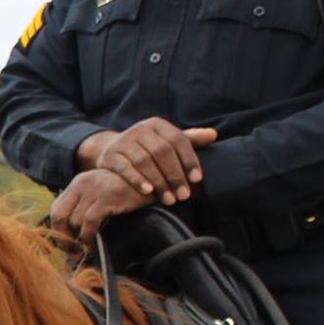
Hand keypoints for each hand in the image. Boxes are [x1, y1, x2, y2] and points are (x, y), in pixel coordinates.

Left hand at [51, 169, 152, 246]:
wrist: (155, 181)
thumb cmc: (129, 193)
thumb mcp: (103, 195)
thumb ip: (87, 208)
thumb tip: (73, 238)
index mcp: (78, 183)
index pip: (56, 208)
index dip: (57, 229)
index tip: (65, 245)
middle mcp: (82, 183)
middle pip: (58, 215)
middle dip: (62, 237)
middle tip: (72, 252)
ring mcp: (94, 189)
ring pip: (74, 221)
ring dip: (78, 240)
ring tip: (85, 251)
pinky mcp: (107, 197)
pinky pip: (89, 222)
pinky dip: (88, 236)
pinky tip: (93, 245)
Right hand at [76, 120, 217, 204]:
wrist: (111, 149)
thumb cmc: (147, 148)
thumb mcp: (166, 141)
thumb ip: (189, 140)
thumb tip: (213, 135)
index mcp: (157, 124)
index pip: (178, 140)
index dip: (189, 160)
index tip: (197, 180)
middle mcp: (140, 129)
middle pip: (162, 152)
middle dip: (175, 175)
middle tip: (184, 195)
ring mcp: (124, 141)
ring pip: (144, 161)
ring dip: (159, 182)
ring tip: (169, 199)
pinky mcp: (110, 155)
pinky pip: (125, 168)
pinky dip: (137, 180)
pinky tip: (148, 192)